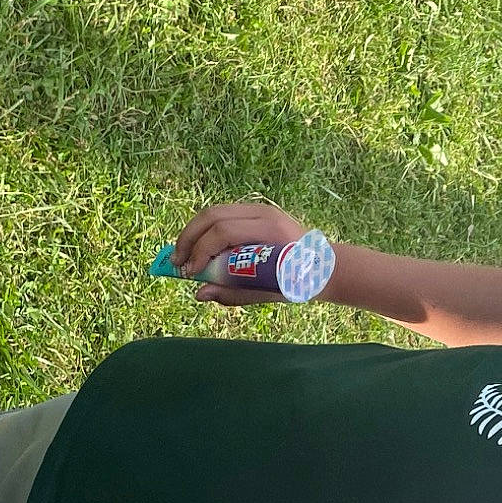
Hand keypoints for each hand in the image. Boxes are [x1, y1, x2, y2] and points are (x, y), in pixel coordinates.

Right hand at [171, 200, 303, 305]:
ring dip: (193, 232)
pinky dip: (206, 230)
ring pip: (215, 212)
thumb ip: (234, 293)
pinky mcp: (257, 211)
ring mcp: (261, 209)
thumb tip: (199, 293)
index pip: (224, 233)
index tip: (189, 273)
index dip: (201, 252)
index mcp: (270, 232)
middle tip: (175, 262)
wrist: (325, 267)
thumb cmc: (300, 282)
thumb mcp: (268, 293)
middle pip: (213, 216)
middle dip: (189, 238)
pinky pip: (224, 215)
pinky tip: (199, 247)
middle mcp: (265, 214)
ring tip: (183, 254)